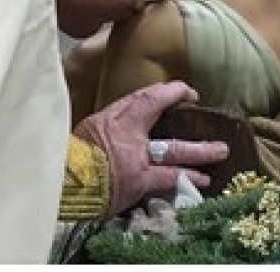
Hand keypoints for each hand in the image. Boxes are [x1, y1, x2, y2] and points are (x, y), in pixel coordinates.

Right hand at [73, 81, 229, 216]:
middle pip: (168, 125)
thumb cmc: (68, 151)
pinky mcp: (139, 184)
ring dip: (198, 158)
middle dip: (191, 126)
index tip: (187, 92)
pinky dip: (182, 183)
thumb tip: (114, 127)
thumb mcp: (87, 127)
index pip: (150, 98)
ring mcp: (138, 162)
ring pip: (176, 157)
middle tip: (215, 133)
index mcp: (118, 118)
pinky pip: (166, 182)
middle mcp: (133, 137)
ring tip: (216, 159)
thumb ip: (107, 126)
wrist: (63, 178)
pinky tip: (197, 187)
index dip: (172, 93)